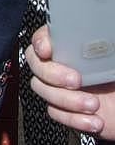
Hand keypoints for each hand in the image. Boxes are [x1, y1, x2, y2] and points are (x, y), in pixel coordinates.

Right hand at [27, 24, 114, 139]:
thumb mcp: (113, 55)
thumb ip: (107, 41)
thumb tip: (105, 24)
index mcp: (71, 47)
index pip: (43, 38)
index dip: (40, 42)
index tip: (47, 50)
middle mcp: (62, 65)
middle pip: (37, 66)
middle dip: (53, 74)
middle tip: (76, 80)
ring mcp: (61, 88)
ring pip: (43, 90)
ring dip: (67, 100)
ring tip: (93, 105)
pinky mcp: (65, 110)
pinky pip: (56, 113)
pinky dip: (74, 119)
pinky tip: (94, 120)